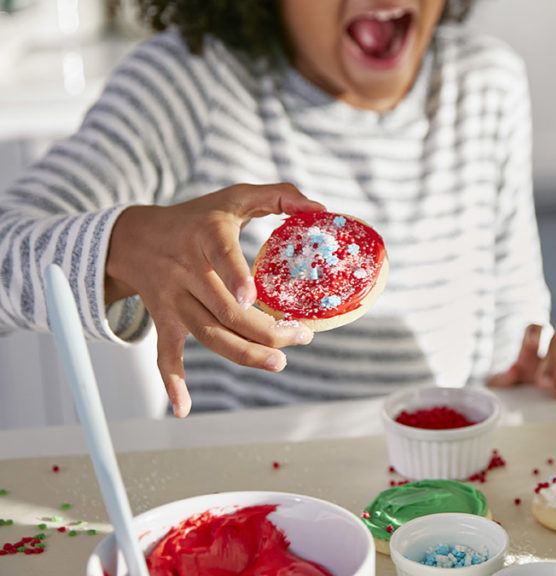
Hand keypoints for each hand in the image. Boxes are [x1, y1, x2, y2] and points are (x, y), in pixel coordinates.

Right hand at [105, 183, 326, 417]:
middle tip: (300, 336)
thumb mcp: (236, 196)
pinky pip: (165, 354)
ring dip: (243, 354)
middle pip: (225, 310)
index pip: (220, 257)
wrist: (135, 237)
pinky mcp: (164, 320)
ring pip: (208, 335)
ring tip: (278, 363)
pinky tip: (184, 408)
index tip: (252, 296)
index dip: (235, 276)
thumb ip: (280, 195)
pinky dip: (172, 382)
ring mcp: (173, 300)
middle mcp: (187, 271)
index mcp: (207, 236)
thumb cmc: (198, 216)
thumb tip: (320, 208)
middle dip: (265, 329)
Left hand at [487, 324, 555, 399]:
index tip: (532, 344)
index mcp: (533, 349)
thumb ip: (501, 382)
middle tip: (544, 384)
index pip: (535, 328)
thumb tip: (510, 372)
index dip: (535, 333)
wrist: (546, 413)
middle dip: (554, 360)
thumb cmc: (524, 397)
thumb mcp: (508, 391)